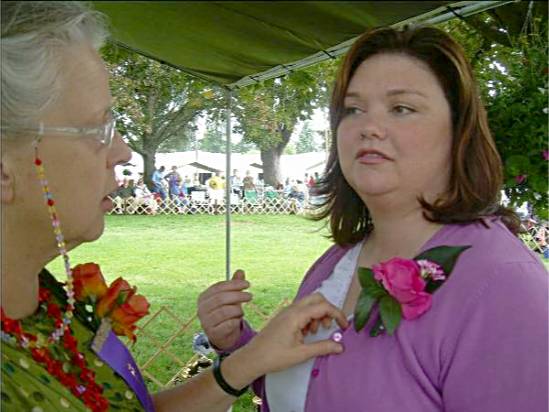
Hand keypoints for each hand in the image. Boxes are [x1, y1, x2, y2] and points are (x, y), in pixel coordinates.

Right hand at [197, 270, 251, 349]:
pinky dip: (236, 321)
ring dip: (238, 310)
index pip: (218, 287)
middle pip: (221, 298)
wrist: (223, 335)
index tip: (247, 284)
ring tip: (242, 312)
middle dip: (238, 295)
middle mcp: (201, 309)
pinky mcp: (213, 333)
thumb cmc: (226, 312)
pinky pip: (229, 324)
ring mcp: (206, 322)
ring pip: (225, 311)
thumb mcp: (230, 298)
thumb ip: (234, 285)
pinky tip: (237, 321)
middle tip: (250, 296)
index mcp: (203, 297)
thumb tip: (240, 271)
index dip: (234, 284)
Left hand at [230, 293, 347, 381]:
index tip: (344, 327)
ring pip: (309, 304)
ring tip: (314, 333)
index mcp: (296, 315)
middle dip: (327, 311)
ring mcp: (286, 311)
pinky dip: (309, 318)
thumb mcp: (301, 354)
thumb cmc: (273, 356)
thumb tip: (339, 346)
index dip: (338, 314)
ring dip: (318, 315)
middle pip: (317, 298)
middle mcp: (291, 309)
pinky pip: (301, 310)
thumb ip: (322, 347)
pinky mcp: (284, 316)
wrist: (252, 358)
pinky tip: (305, 334)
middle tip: (328, 327)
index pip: (323, 306)